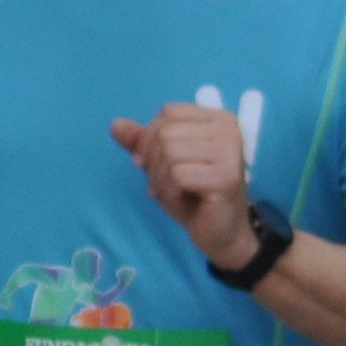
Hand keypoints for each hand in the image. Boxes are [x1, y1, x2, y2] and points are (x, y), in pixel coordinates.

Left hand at [111, 103, 256, 268]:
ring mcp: (230, 152)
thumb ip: (143, 143)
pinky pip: (177, 175)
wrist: (221, 232)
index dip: (149, 138)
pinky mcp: (225, 176)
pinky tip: (184, 202)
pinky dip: (170, 193)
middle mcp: (229, 129)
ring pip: (169, 153)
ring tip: (177, 194)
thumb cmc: (194, 195)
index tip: (153, 164)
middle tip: (169, 184)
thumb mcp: (164, 163)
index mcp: (219, 119)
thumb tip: (115, 125)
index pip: (169, 112)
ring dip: (161, 181)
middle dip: (154, 164)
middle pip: (165, 133)